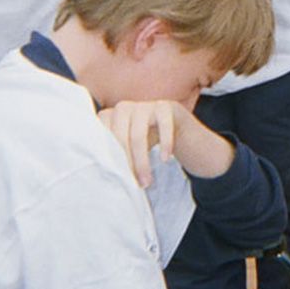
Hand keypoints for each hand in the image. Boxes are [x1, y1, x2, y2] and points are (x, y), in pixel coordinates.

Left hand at [99, 99, 233, 185]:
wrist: (188, 138)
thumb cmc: (153, 147)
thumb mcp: (131, 151)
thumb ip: (117, 158)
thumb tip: (104, 181)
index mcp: (113, 116)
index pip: (100, 129)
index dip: (104, 151)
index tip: (111, 175)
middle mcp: (126, 107)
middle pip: (118, 131)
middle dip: (123, 160)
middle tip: (131, 184)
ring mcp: (147, 104)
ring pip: (138, 131)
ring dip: (141, 160)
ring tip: (147, 181)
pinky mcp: (167, 106)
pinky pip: (163, 123)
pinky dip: (164, 143)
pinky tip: (165, 159)